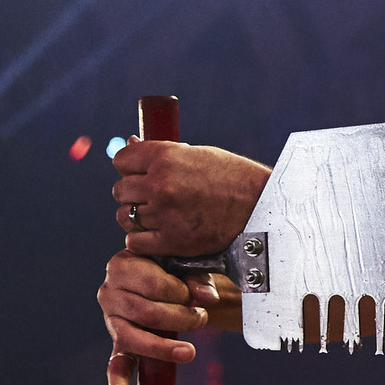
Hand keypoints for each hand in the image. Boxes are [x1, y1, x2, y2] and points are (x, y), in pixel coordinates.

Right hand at [98, 250, 216, 384]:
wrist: (169, 278)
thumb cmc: (178, 269)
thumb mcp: (187, 266)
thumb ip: (198, 278)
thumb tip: (206, 298)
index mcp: (123, 265)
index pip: (154, 286)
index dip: (181, 293)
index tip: (195, 295)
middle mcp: (109, 292)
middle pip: (147, 314)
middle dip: (181, 318)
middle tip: (202, 318)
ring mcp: (111, 320)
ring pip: (134, 339)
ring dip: (164, 348)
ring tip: (189, 352)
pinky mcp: (119, 343)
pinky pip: (116, 367)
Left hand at [112, 138, 271, 256]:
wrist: (264, 206)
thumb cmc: (233, 177)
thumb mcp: (198, 155)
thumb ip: (161, 153)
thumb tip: (130, 142)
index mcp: (165, 157)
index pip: (121, 160)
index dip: (131, 168)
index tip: (143, 174)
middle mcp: (161, 184)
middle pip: (120, 191)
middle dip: (135, 194)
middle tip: (156, 198)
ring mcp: (165, 214)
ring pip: (125, 217)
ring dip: (139, 217)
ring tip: (161, 216)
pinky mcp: (173, 241)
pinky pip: (135, 242)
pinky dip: (143, 240)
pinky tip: (160, 233)